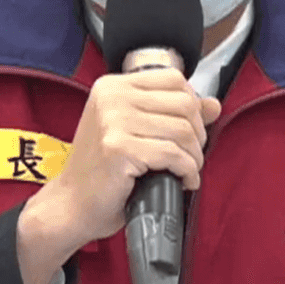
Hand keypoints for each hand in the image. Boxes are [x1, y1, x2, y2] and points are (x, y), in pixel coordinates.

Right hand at [15, 68, 220, 283]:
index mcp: (112, 86)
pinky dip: (187, 171)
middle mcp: (111, 97)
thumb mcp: (135, 132)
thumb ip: (172, 114)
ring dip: (194, 156)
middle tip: (191, 156)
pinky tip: (183, 181)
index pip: (173, 79)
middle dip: (198, 134)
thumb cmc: (101, 172)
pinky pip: (173, 154)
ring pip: (183, 130)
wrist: (71, 205)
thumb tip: (213, 104)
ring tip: (187, 171)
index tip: (190, 130)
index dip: (193, 105)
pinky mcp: (119, 148)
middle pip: (184, 103)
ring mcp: (113, 121)